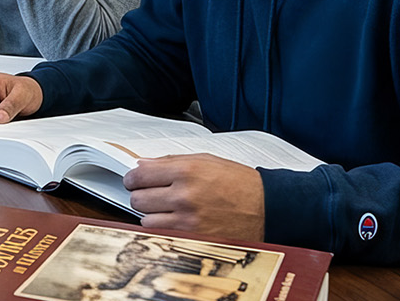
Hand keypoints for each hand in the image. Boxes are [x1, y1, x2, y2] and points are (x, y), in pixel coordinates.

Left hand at [123, 153, 265, 240]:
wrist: (268, 208)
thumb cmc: (240, 184)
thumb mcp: (206, 161)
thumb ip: (170, 161)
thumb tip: (143, 164)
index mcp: (186, 171)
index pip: (139, 175)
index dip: (132, 178)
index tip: (133, 180)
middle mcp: (185, 195)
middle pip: (138, 198)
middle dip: (141, 195)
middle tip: (151, 194)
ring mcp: (188, 219)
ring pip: (146, 219)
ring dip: (152, 214)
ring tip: (167, 209)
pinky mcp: (194, 238)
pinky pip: (162, 235)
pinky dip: (163, 229)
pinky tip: (174, 221)